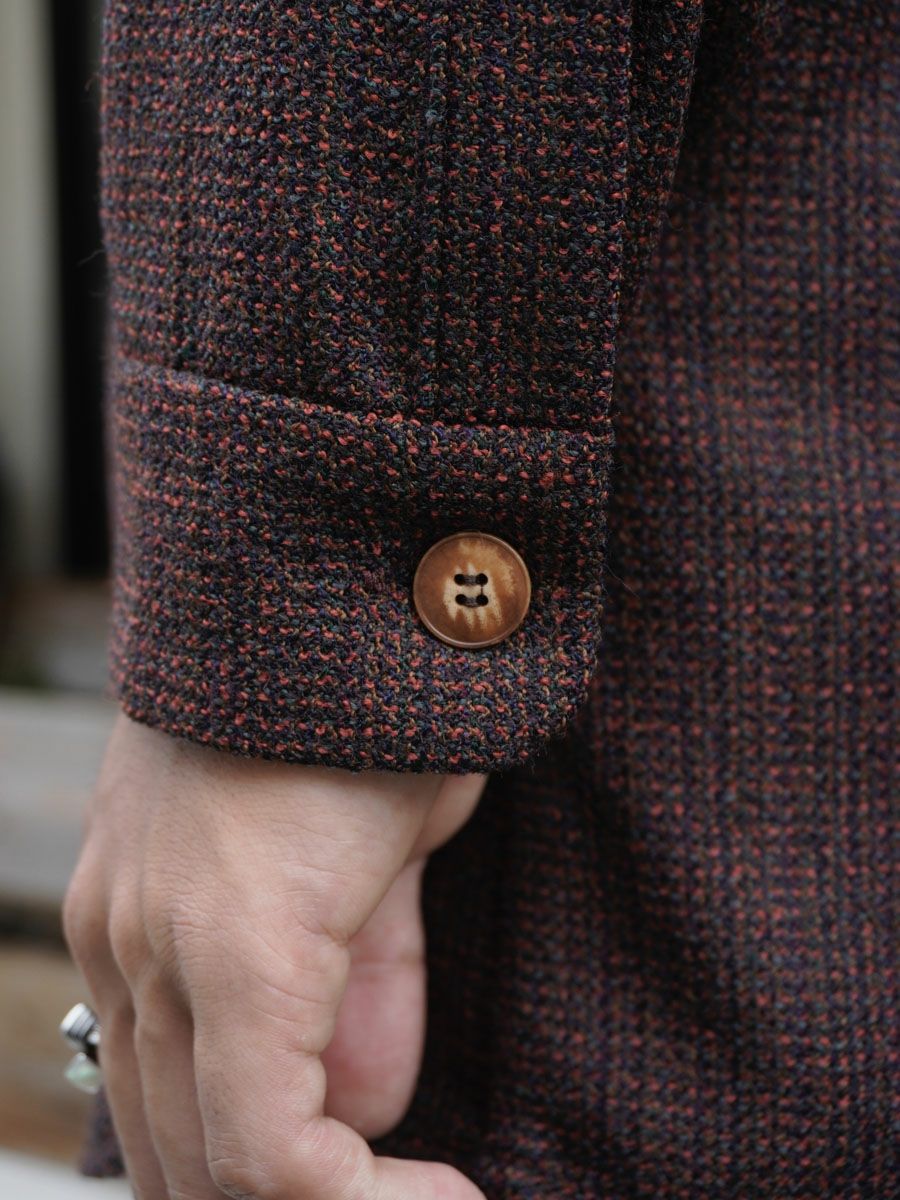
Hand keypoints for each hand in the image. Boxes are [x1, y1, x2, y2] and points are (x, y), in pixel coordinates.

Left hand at [63, 713, 486, 1198]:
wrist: (358, 581)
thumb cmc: (371, 702)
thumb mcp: (366, 856)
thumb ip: (358, 978)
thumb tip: (374, 1101)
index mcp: (142, 918)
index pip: (175, 1113)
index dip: (284, 1188)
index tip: (399, 1190)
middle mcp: (127, 944)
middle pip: (179, 1158)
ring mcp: (161, 947)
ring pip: (211, 1169)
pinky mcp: (236, 949)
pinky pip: (273, 1150)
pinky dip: (361, 1197)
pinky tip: (445, 1197)